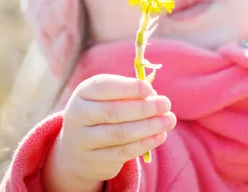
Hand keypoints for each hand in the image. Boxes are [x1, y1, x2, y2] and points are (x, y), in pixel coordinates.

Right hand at [42, 74, 175, 191]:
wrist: (78, 148)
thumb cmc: (102, 112)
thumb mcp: (108, 97)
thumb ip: (129, 93)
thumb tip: (154, 96)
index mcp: (84, 92)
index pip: (103, 87)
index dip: (127, 87)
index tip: (149, 88)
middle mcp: (79, 115)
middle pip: (113, 112)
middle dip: (143, 108)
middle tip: (166, 104)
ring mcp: (84, 139)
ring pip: (119, 133)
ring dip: (148, 127)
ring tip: (169, 120)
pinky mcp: (95, 159)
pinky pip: (123, 152)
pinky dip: (144, 144)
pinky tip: (160, 136)